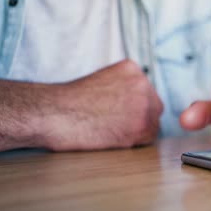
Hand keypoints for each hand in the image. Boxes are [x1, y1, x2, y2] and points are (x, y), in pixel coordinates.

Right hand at [42, 60, 162, 150]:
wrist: (57, 114)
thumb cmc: (72, 101)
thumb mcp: (103, 79)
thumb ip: (125, 85)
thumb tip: (138, 102)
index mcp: (133, 69)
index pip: (146, 90)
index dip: (133, 105)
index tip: (119, 112)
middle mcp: (143, 83)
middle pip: (153, 105)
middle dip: (140, 116)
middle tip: (118, 124)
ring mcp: (145, 104)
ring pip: (153, 122)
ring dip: (139, 129)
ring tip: (114, 130)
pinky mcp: (142, 125)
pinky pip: (149, 137)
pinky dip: (136, 141)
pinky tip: (116, 138)